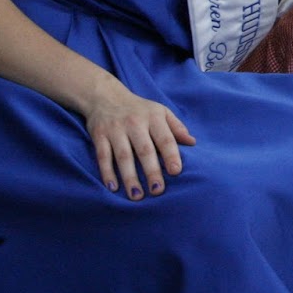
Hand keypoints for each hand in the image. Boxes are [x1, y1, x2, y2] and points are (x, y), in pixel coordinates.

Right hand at [80, 86, 195, 199]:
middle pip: (145, 150)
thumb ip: (176, 127)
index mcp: (154, 117)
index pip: (165, 138)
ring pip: (123, 156)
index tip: (176, 172)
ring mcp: (115, 129)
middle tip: (158, 191)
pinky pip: (103, 156)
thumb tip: (192, 143)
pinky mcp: (99, 135)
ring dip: (130, 177)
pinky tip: (113, 187)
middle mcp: (135, 123)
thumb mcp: (161, 112)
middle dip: (152, 171)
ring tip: (137, 196)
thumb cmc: (139, 109)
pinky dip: (107, 172)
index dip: (171, 155)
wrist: (105, 96)